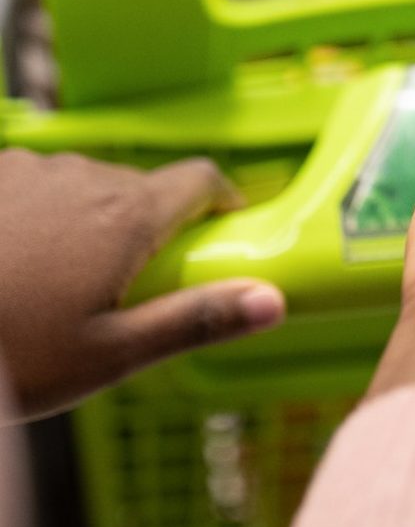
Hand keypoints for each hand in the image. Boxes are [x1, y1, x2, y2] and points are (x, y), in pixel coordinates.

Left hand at [0, 151, 285, 418]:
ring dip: (86, 221)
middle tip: (123, 289)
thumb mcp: (107, 356)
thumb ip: (195, 321)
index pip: (201, 179)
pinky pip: (28, 186)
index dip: (219, 200)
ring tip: (51, 286)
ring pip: (81, 186)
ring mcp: (26, 170)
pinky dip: (35, 217)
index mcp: (128, 214)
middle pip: (140, 187)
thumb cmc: (6, 356)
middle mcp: (84, 176)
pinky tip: (9, 266)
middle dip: (145, 227)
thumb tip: (275, 301)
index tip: (220, 230)